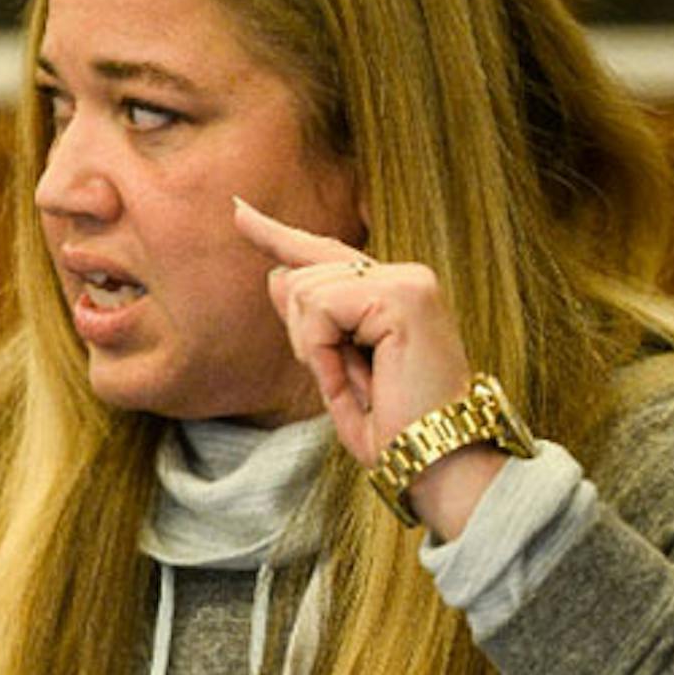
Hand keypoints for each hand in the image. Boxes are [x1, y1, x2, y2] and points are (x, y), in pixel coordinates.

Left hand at [232, 197, 502, 536]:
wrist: (435, 462)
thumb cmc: (392, 428)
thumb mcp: (334, 370)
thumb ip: (310, 322)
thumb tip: (277, 274)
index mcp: (392, 294)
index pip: (323, 254)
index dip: (276, 235)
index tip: (238, 212)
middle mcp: (405, 277)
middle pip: (299, 276)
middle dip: (303, 337)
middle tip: (349, 379)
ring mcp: (408, 281)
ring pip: (304, 289)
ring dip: (314, 347)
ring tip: (360, 380)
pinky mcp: (404, 294)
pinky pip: (320, 307)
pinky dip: (321, 349)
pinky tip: (358, 374)